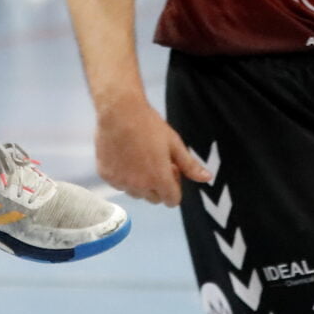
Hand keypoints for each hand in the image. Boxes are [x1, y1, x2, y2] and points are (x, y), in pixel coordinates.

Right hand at [95, 95, 210, 207]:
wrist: (118, 111)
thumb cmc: (148, 125)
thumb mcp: (174, 143)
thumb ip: (190, 165)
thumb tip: (207, 178)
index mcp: (159, 179)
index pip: (172, 201)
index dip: (174, 187)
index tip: (170, 171)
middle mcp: (139, 186)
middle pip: (154, 198)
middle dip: (157, 186)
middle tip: (154, 164)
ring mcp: (120, 182)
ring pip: (135, 192)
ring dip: (139, 183)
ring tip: (138, 160)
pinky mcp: (106, 176)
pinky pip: (118, 184)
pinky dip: (122, 176)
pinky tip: (123, 157)